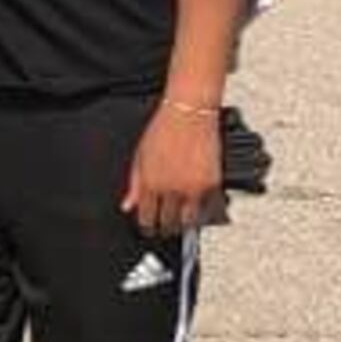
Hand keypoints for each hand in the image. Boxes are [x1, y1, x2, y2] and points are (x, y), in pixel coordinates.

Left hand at [122, 105, 224, 237]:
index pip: (147, 219)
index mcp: (151, 184)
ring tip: (181, 222)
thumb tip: (128, 206)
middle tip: (165, 229)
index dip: (147, 227)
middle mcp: (172, 190)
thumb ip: (135, 185)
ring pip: (189, 222)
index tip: (149, 229)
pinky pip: (210, 209)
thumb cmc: (163, 129)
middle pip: (169, 224)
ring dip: (184, 225)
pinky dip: (205, 212)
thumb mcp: (140, 156)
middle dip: (165, 229)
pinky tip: (199, 210)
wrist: (189, 113)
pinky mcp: (212, 184)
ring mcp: (194, 189)